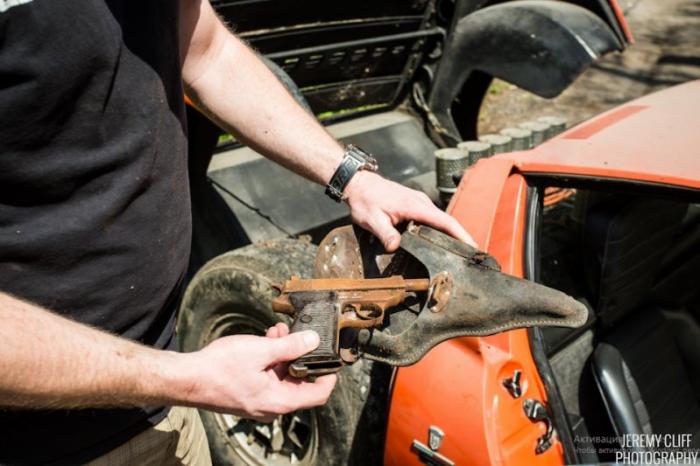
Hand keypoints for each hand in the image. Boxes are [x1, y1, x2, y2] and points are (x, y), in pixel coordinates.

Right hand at [179, 324, 335, 421]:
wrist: (188, 378)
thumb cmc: (220, 368)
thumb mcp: (261, 351)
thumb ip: (291, 346)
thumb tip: (314, 340)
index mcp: (280, 401)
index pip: (319, 394)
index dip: (329, 374)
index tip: (331, 355)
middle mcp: (272, 405)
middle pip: (300, 381)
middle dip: (301, 354)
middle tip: (297, 333)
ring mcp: (260, 400)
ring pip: (283, 376)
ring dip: (284, 352)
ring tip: (278, 331)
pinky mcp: (250, 393)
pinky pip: (269, 377)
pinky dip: (272, 359)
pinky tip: (266, 339)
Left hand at [344, 171, 476, 251]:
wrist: (359, 183)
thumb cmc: (365, 200)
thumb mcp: (372, 219)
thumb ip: (385, 233)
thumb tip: (395, 247)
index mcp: (416, 206)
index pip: (445, 221)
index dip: (461, 234)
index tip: (473, 246)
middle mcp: (422, 203)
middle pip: (448, 222)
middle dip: (462, 238)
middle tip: (472, 257)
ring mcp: (420, 203)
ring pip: (441, 220)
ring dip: (452, 234)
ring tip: (460, 253)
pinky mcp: (416, 205)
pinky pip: (433, 219)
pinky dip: (441, 230)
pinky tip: (441, 242)